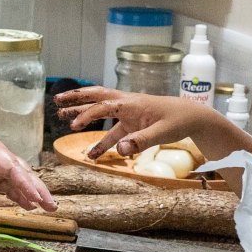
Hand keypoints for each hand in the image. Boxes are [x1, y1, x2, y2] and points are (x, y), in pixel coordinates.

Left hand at [0, 101, 54, 210]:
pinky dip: (18, 194)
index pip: (10, 167)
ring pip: (19, 178)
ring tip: (47, 208)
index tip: (35, 197)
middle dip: (38, 188)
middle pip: (22, 172)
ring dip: (32, 193)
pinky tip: (28, 205)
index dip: (24, 183)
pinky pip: (8, 183)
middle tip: (52, 206)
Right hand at [54, 87, 227, 159]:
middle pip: (97, 97)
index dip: (87, 114)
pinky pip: (112, 130)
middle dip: (76, 99)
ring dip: (83, 115)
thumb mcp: (162, 133)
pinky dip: (101, 140)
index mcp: (132, 103)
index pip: (103, 106)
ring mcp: (129, 114)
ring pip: (101, 111)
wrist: (194, 117)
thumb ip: (140, 141)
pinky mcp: (133, 124)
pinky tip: (93, 154)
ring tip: (65, 122)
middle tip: (57, 101)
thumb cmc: (179, 120)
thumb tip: (120, 150)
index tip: (74, 125)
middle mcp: (127, 104)